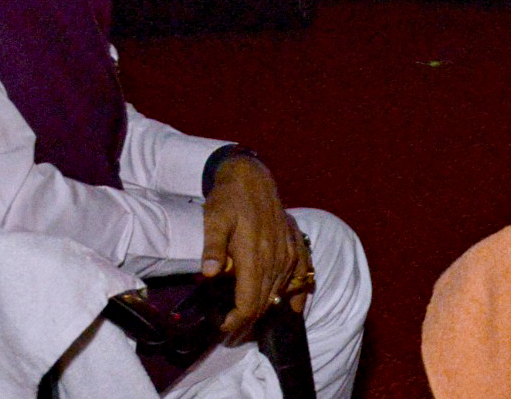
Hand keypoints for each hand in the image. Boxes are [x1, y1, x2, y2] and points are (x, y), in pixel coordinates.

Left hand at [200, 156, 308, 341]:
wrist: (251, 177)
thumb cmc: (228, 200)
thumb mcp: (213, 220)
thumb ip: (212, 247)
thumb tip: (208, 274)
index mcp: (255, 255)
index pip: (250, 301)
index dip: (237, 321)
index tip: (224, 329)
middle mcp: (276, 257)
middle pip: (266, 301)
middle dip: (249, 322)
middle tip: (232, 334)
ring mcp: (289, 252)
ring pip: (281, 291)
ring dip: (268, 309)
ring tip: (250, 323)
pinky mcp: (296, 244)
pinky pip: (303, 275)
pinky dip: (298, 293)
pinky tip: (294, 306)